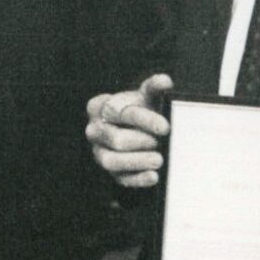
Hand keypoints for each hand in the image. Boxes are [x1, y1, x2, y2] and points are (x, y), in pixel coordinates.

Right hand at [86, 73, 171, 188]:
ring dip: (138, 161)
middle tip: (159, 142)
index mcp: (98, 107)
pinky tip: (154, 176)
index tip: (165, 127)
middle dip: (141, 142)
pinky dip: (138, 179)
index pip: (121, 114)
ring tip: (159, 159)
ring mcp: (98, 152)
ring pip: (112, 161)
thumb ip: (154, 87)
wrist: (136, 128)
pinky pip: (120, 178)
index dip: (145, 121)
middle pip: (116, 140)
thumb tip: (166, 81)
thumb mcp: (145, 96)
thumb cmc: (141, 109)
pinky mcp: (109, 171)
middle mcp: (93, 130)